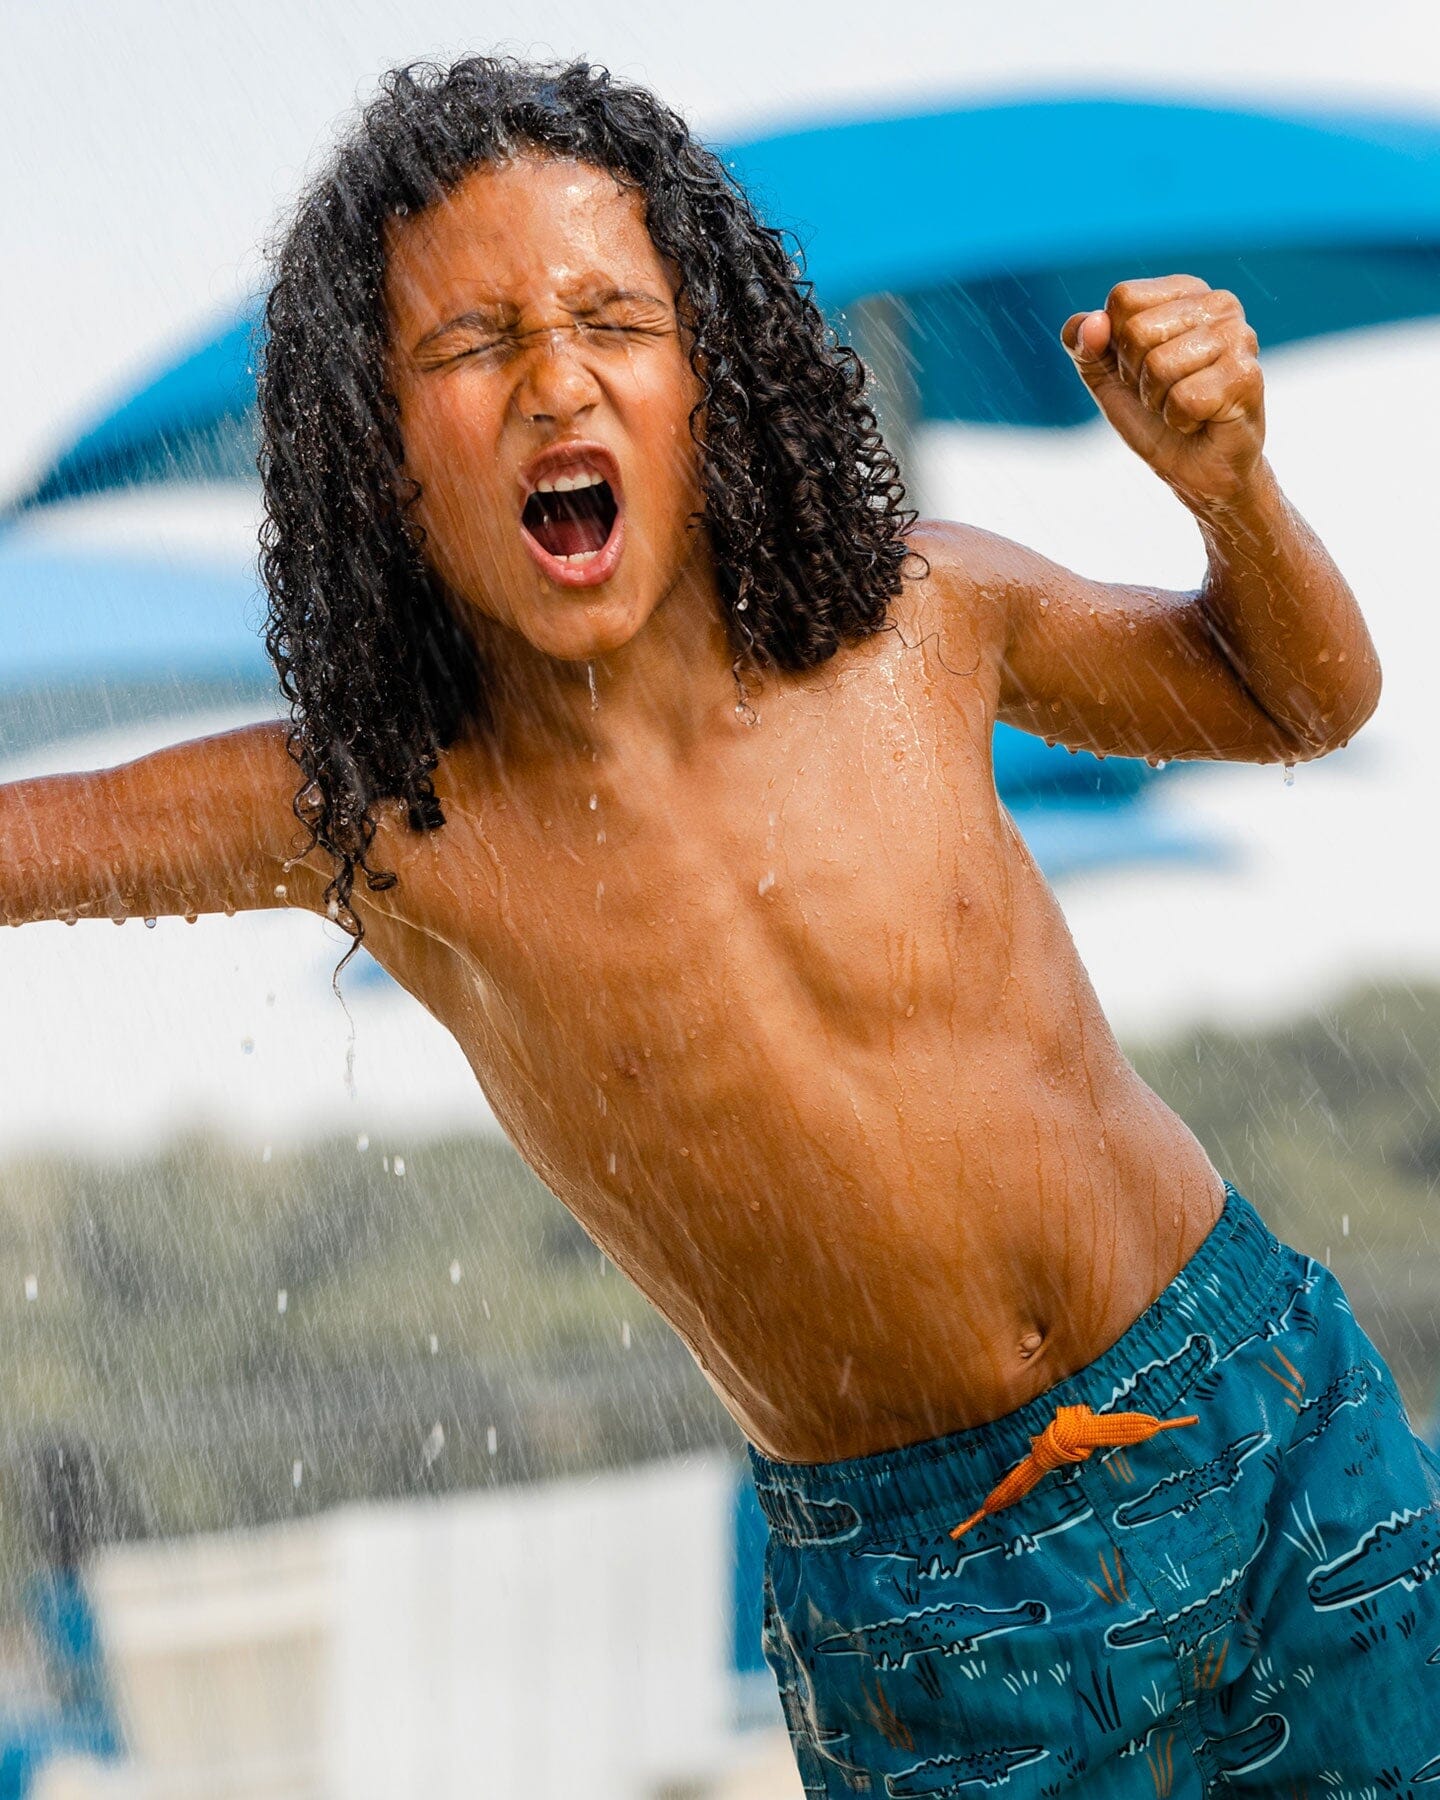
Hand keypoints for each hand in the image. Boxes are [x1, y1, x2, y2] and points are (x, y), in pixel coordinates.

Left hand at [1061, 276, 1264, 510]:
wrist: (1199, 471)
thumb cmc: (1157, 418)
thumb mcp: (1107, 378)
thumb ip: (1084, 345)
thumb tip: (1091, 323)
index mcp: (1185, 291)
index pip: (1123, 299)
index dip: (1117, 346)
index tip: (1141, 368)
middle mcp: (1219, 303)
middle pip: (1137, 331)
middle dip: (1137, 377)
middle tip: (1165, 393)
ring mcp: (1239, 336)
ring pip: (1159, 366)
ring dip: (1158, 402)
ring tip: (1183, 406)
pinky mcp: (1246, 375)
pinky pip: (1184, 399)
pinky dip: (1180, 420)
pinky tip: (1201, 420)